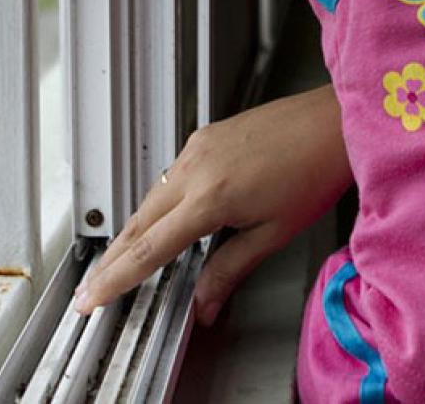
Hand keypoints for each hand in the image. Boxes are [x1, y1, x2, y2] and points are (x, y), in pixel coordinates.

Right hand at [72, 84, 351, 323]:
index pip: (150, 249)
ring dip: (133, 230)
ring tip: (118, 260)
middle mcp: (196, 168)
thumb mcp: (274, 233)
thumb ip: (230, 269)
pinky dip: (158, 202)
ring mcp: (198, 148)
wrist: (333, 122)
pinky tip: (160, 218)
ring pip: (152, 197)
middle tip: (92, 286)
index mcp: (210, 197)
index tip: (93, 297)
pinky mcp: (206, 136)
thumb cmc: (315, 170)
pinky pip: (171, 175)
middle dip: (112, 258)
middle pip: (139, 222)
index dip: (117, 278)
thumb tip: (205, 301)